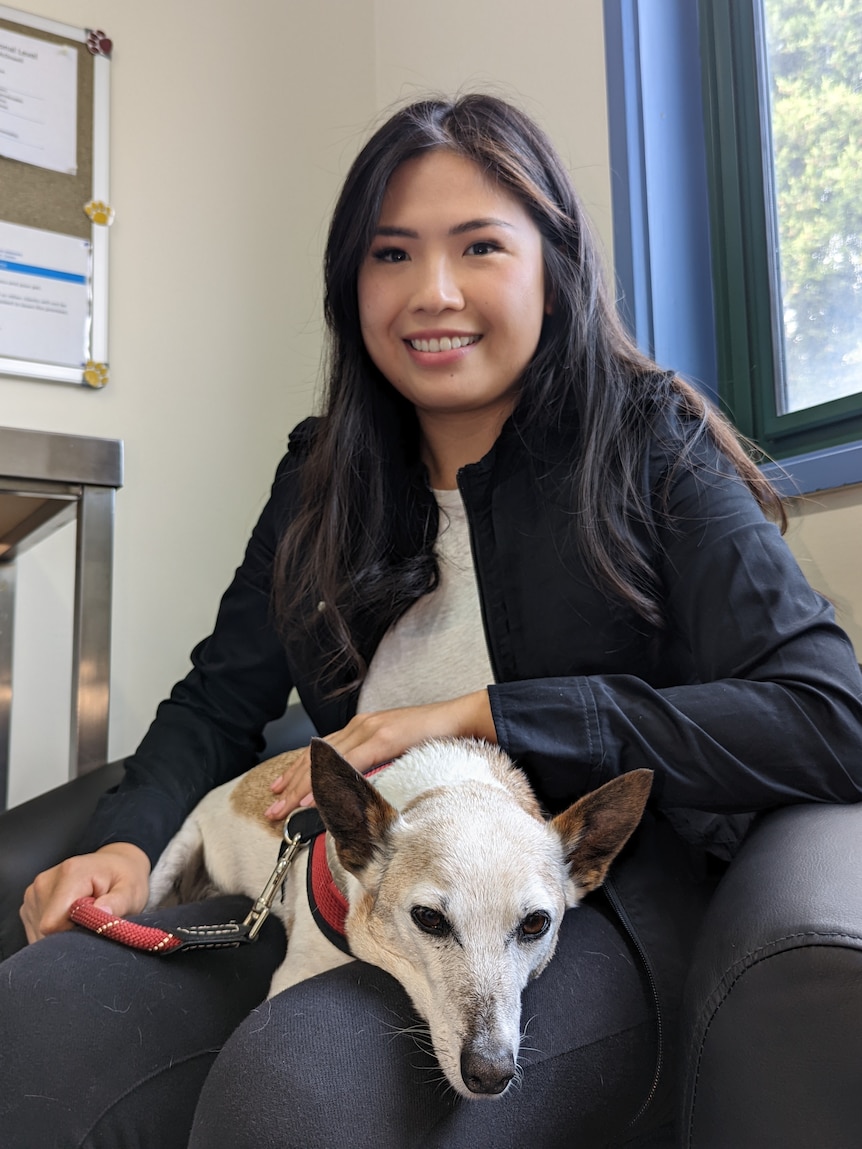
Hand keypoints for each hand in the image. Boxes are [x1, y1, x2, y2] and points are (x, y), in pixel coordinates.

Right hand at [20, 842, 150, 942]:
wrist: (116, 864)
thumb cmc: (124, 879)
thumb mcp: (131, 891)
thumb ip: (117, 903)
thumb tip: (103, 913)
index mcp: (70, 874)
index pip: (54, 923)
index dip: (73, 934)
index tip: (92, 927)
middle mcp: (45, 881)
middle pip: (45, 930)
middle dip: (68, 935)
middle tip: (92, 923)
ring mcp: (34, 892)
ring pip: (39, 933)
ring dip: (62, 934)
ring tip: (83, 918)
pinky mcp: (31, 903)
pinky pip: (37, 930)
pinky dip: (55, 932)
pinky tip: (72, 920)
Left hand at [265, 690, 495, 818]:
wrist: (463, 720)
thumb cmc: (436, 739)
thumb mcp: (399, 752)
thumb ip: (380, 764)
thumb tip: (364, 788)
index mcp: (364, 728)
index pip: (322, 753)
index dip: (298, 772)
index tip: (281, 791)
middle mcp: (362, 725)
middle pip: (316, 756)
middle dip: (291, 782)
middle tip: (272, 806)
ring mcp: (371, 729)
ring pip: (325, 760)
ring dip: (301, 785)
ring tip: (283, 806)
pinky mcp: (383, 737)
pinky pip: (347, 762)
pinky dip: (325, 779)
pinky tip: (311, 794)